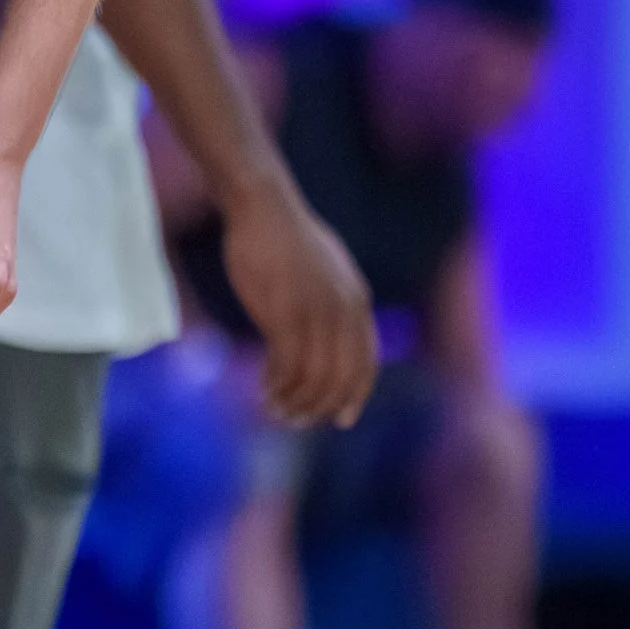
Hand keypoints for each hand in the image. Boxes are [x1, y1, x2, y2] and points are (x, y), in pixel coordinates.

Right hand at [217, 177, 376, 428]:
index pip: (366, 364)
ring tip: (274, 409)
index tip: (340, 419)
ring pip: (312, 379)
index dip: (354, 397)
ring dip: (293, 402)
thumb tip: (327, 331)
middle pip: (339, 380)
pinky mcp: (285, 314)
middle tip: (294, 421)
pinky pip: (286, 367)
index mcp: (358, 302)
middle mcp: (344, 311)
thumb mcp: (326, 270)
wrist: (263, 207)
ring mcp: (316, 313)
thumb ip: (333, 301)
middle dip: (318, 408)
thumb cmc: (286, 237)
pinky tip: (263, 391)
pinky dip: (276, 387)